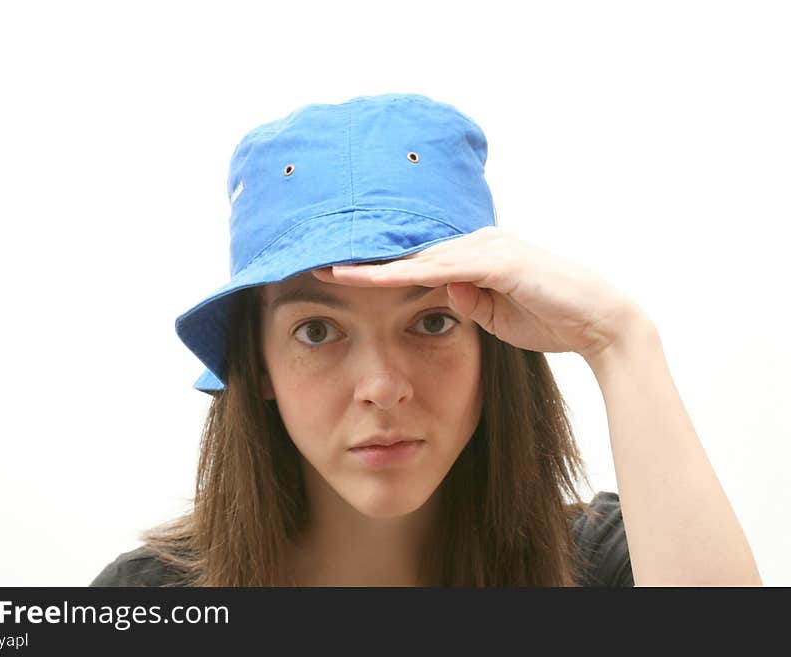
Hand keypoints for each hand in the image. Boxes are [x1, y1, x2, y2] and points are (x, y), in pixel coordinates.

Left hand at [311, 226, 649, 362]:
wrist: (599, 323)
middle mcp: (478, 243)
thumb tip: (443, 294)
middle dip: (366, 257)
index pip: (417, 259)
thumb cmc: (551, 319)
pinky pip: (442, 267)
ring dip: (375, 263)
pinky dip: (405, 273)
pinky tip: (373, 278)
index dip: (378, 266)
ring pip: (419, 255)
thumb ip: (468, 300)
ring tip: (333, 268)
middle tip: (319, 260)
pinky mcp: (500, 261)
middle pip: (410, 250)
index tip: (338, 273)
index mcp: (476, 254)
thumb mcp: (496, 315)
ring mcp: (488, 248)